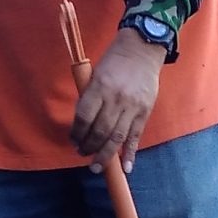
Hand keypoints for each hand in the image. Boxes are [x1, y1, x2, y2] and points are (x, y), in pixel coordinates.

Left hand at [70, 27, 162, 170]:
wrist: (142, 49)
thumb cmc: (114, 62)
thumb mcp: (95, 74)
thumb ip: (90, 98)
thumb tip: (82, 125)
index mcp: (99, 87)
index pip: (84, 117)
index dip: (77, 133)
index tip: (73, 140)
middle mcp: (116, 99)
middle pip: (100, 132)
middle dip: (89, 147)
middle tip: (82, 154)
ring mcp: (132, 107)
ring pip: (117, 138)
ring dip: (104, 155)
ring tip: (96, 166)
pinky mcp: (144, 112)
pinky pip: (135, 137)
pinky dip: (130, 154)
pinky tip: (124, 168)